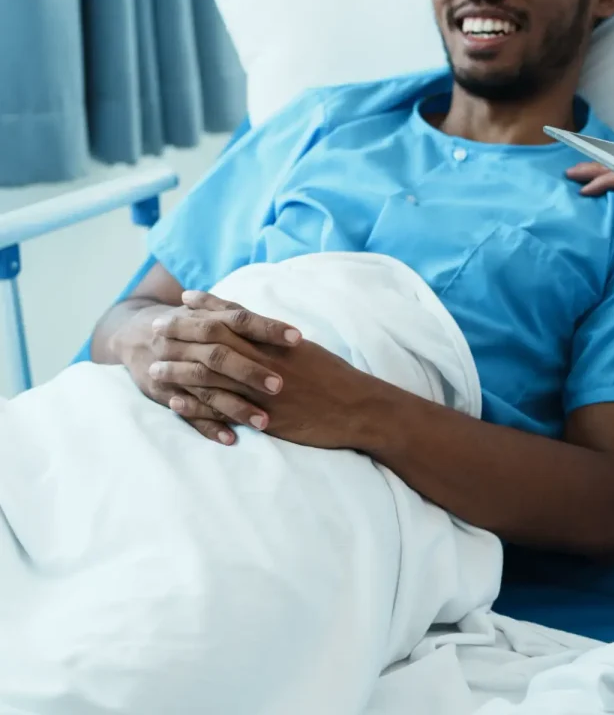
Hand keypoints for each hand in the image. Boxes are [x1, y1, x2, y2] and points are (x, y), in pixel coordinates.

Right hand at [121, 295, 302, 444]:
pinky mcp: (164, 393)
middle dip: (249, 370)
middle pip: (219, 355)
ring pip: (206, 389)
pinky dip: (209, 426)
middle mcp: (187, 343)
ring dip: (235, 406)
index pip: (239, 320)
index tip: (297, 338)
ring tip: (264, 422)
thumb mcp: (209, 314)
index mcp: (204, 319)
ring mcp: (174, 370)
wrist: (135, 333)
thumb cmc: (188, 324)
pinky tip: (231, 439)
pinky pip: (188, 414)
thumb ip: (240, 319)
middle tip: (280, 385)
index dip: (268, 327)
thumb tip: (289, 332)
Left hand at [150, 292, 382, 449]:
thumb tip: (262, 328)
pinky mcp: (263, 416)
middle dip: (183, 332)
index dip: (208, 306)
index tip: (184, 298)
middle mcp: (265, 361)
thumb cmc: (338, 379)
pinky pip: (222, 411)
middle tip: (156, 328)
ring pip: (212, 376)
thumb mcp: (309, 351)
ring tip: (155, 368)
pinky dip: (197, 407)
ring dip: (180, 370)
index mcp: (277, 341)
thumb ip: (281, 340)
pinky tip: (176, 404)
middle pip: (215, 341)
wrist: (358, 408)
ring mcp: (262, 389)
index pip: (236, 316)